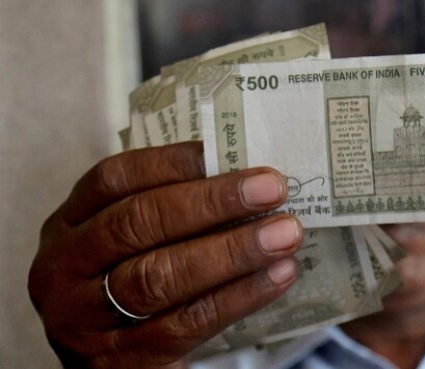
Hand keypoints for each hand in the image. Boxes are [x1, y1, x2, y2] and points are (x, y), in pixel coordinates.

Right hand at [28, 142, 302, 368]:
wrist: (107, 366)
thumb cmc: (128, 287)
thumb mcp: (127, 245)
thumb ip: (169, 212)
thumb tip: (247, 177)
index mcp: (69, 225)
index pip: (114, 178)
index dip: (174, 162)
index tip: (232, 151)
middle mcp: (66, 267)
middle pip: (138, 223)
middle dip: (212, 202)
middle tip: (272, 188)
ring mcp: (86, 318)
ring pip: (160, 276)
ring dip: (232, 250)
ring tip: (285, 233)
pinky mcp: (122, 359)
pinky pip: (187, 323)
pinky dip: (239, 296)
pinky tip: (278, 276)